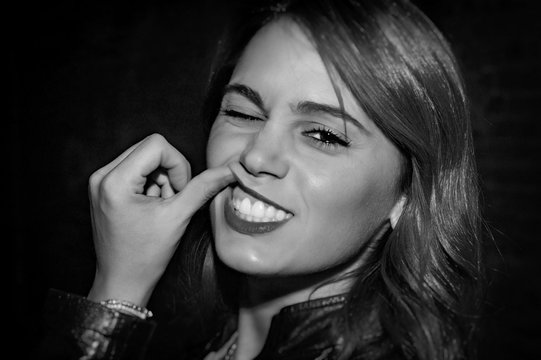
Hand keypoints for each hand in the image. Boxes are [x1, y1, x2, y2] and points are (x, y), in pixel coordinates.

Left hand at [87, 134, 233, 305]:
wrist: (122, 282)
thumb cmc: (145, 256)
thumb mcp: (178, 217)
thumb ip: (203, 188)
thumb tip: (227, 171)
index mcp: (114, 181)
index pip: (157, 145)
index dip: (178, 165)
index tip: (180, 192)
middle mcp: (102, 176)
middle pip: (150, 149)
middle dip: (169, 172)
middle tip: (171, 200)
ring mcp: (100, 182)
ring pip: (144, 158)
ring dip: (161, 179)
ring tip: (160, 207)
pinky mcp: (104, 189)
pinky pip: (134, 169)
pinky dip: (150, 184)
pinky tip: (151, 207)